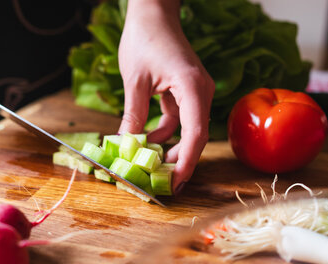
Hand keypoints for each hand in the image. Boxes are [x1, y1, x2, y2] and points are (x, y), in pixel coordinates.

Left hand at [118, 0, 213, 193]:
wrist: (153, 13)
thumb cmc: (144, 38)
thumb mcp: (134, 81)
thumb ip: (133, 116)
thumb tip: (127, 147)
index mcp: (192, 87)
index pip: (195, 133)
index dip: (186, 161)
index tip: (177, 183)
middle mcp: (200, 91)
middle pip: (196, 136)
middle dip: (180, 161)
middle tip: (163, 183)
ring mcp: (196, 92)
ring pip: (188, 130)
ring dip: (171, 148)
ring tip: (151, 165)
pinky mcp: (187, 92)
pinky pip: (181, 119)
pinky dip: (166, 132)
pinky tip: (148, 140)